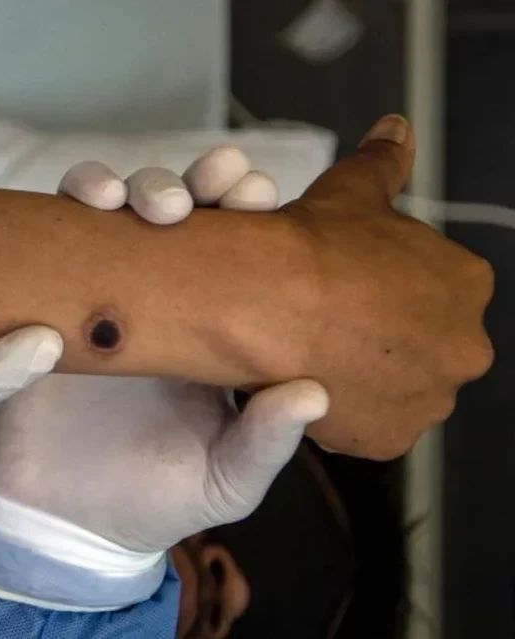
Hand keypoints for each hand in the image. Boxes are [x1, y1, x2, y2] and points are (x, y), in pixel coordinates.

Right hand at [61, 117, 493, 460]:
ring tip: (156, 204)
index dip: (248, 214)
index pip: (234, 253)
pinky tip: (89, 206)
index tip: (260, 197)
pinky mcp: (43, 302)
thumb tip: (315, 393)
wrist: (57, 524)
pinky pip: (53, 239)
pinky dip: (69, 207)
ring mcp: (98, 295)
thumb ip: (265, 442)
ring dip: (137, 184)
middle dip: (200, 182)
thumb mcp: (223, 481)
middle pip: (179, 216)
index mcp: (209, 332)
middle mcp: (156, 301)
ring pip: (115, 212)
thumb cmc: (149, 500)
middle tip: (219, 180)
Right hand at [273, 115, 492, 458]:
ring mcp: (426, 400)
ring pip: (395, 388)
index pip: (430, 291)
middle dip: (382, 337)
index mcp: (465, 285)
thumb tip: (397, 126)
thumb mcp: (352, 190)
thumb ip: (383, 162)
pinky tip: (305, 382)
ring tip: (311, 354)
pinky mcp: (385, 439)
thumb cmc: (314, 245)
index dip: (382, 287)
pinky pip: (364, 425)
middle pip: (420, 345)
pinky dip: (340, 410)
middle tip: (327, 321)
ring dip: (364, 376)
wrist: (271, 301)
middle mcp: (463, 349)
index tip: (345, 284)